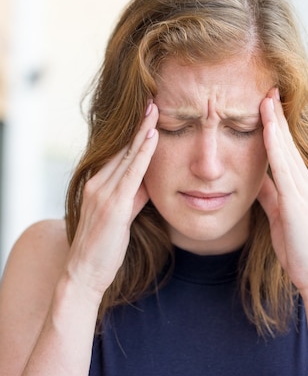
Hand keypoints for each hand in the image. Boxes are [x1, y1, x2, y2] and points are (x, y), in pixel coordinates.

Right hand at [65, 103, 158, 301]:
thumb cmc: (104, 247)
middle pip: (122, 148)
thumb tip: (148, 181)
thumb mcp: (122, 215)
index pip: (119, 152)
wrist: (84, 274)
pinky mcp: (113, 205)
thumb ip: (133, 195)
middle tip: (152, 100)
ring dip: (142, 131)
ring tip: (154, 109)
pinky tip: (152, 138)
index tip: (147, 114)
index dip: (134, 133)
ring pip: (127, 155)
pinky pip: (132, 173)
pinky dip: (143, 153)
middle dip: (138, 124)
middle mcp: (97, 183)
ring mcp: (103, 193)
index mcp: (97, 184)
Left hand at [258, 89, 307, 295]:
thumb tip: (256, 177)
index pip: (283, 148)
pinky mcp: (297, 200)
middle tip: (267, 89)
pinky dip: (275, 147)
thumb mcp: (277, 214)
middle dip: (276, 115)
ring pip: (285, 149)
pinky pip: (283, 168)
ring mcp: (302, 189)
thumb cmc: (296, 245)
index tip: (265, 104)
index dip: (274, 125)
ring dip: (275, 124)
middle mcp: (303, 181)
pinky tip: (268, 131)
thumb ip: (269, 194)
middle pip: (286, 142)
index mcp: (298, 184)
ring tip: (266, 99)